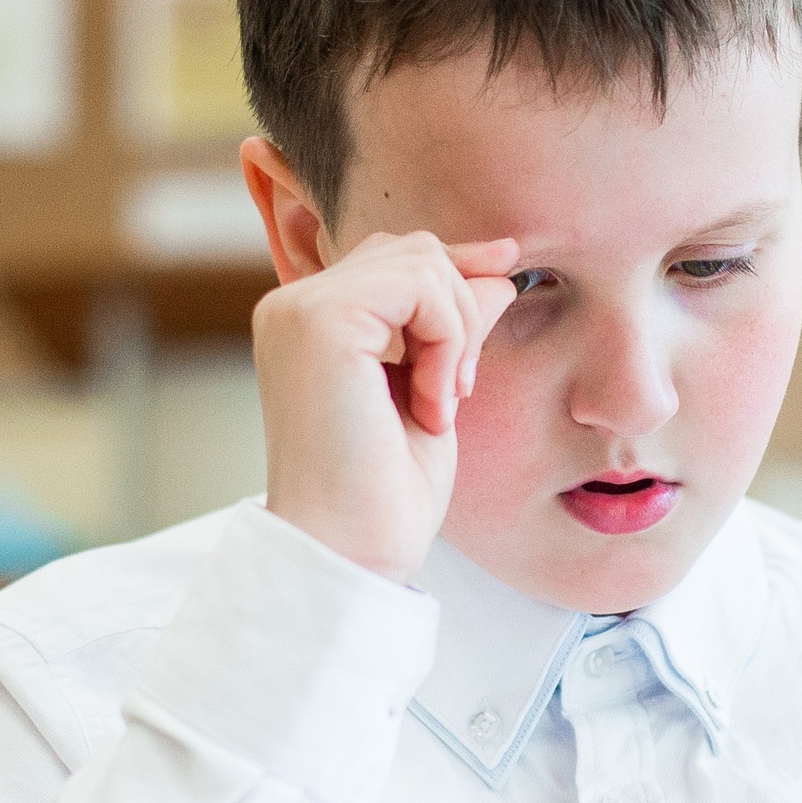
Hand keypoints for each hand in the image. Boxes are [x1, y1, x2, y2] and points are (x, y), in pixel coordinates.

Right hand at [253, 229, 520, 582]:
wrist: (353, 552)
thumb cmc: (387, 493)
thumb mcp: (435, 392)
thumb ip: (454, 327)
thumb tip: (498, 269)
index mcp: (311, 324)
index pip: (395, 259)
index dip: (457, 265)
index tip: (507, 269)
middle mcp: (294, 307)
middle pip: (412, 250)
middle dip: (461, 310)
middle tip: (457, 391)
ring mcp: (300, 309)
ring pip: (422, 261)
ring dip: (457, 332)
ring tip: (440, 403)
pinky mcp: (320, 320)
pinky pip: (421, 285)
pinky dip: (449, 340)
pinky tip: (433, 401)